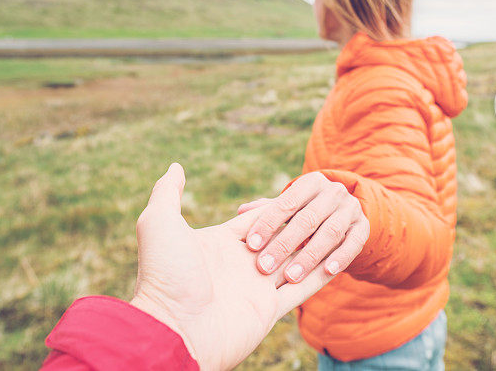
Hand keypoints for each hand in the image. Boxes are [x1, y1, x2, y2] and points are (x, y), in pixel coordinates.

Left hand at [130, 164, 334, 370]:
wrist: (172, 330)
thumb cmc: (165, 275)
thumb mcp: (158, 223)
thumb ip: (168, 191)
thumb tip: (176, 165)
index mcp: (220, 243)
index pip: (257, 218)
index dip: (276, 207)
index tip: (300, 192)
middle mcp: (240, 265)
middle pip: (279, 238)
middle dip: (298, 227)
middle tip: (322, 210)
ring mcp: (255, 288)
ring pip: (294, 262)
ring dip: (311, 248)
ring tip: (336, 229)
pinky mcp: (269, 310)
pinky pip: (302, 290)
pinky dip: (320, 276)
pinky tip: (336, 260)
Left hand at [237, 171, 369, 282]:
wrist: (343, 213)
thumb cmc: (306, 211)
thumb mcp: (290, 206)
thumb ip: (268, 209)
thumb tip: (242, 211)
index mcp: (312, 182)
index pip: (288, 202)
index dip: (268, 223)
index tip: (251, 244)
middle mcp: (334, 192)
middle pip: (308, 219)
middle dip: (284, 244)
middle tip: (264, 266)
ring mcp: (351, 209)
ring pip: (330, 233)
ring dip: (310, 257)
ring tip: (290, 277)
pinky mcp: (364, 228)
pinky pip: (353, 244)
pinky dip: (341, 258)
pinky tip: (326, 272)